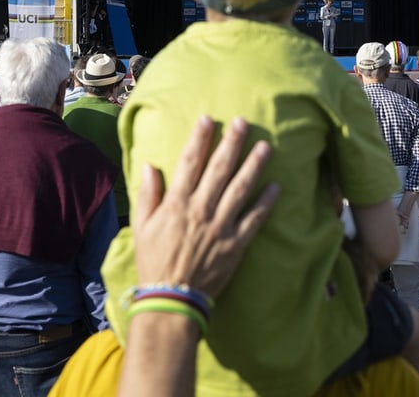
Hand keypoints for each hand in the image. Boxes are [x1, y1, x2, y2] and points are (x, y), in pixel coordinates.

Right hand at [133, 116, 278, 298]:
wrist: (172, 298)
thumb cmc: (154, 261)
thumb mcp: (142, 226)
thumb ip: (148, 195)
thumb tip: (150, 166)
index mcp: (177, 203)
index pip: (190, 163)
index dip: (199, 139)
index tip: (208, 119)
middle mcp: (200, 209)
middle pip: (219, 169)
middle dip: (231, 143)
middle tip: (242, 122)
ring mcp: (220, 226)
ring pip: (240, 189)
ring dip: (254, 165)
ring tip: (265, 146)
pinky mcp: (236, 244)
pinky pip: (254, 219)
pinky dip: (266, 202)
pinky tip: (277, 186)